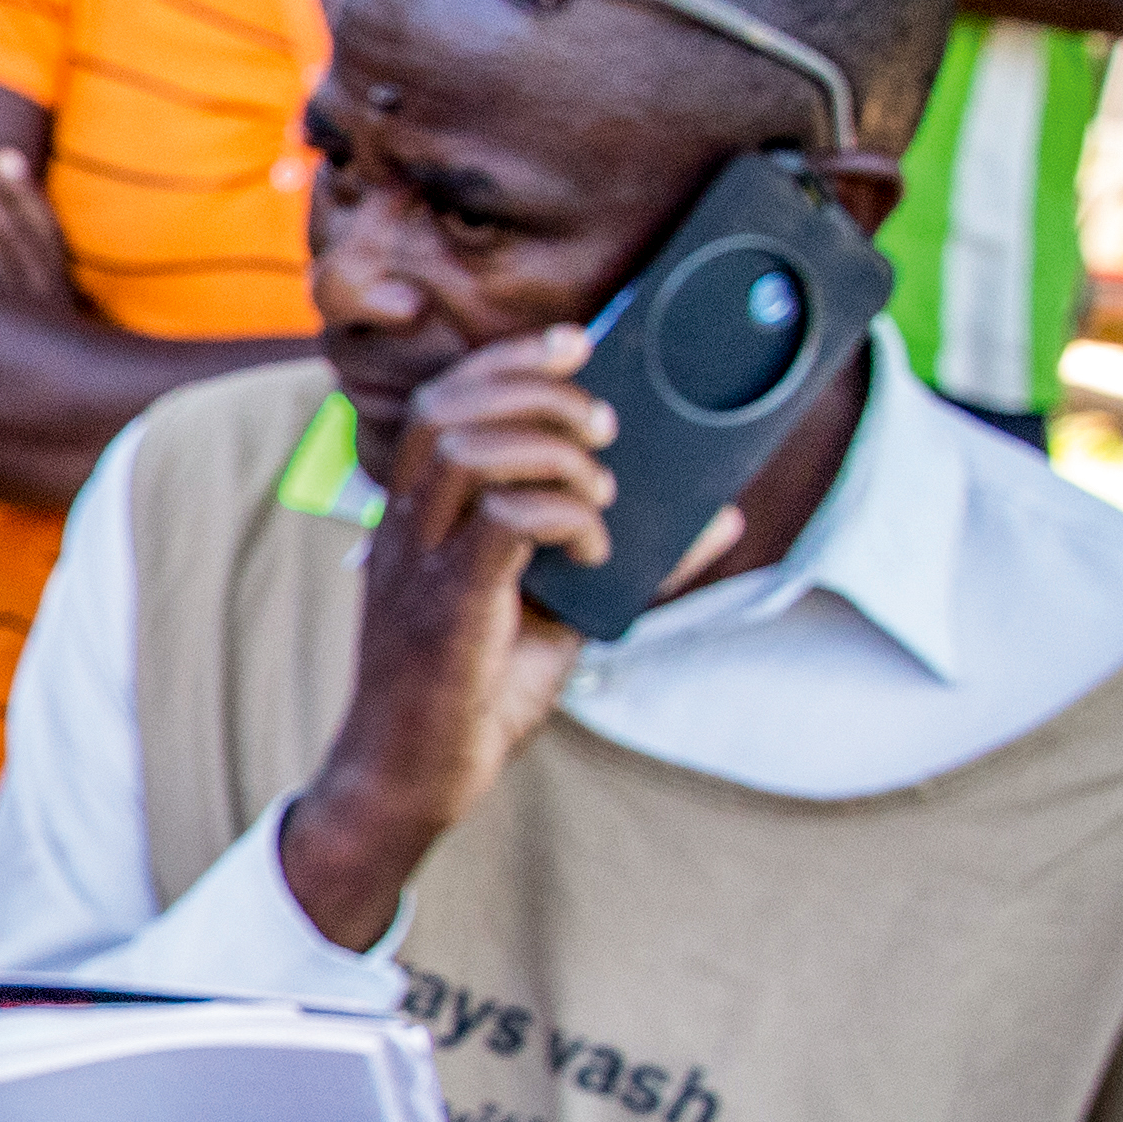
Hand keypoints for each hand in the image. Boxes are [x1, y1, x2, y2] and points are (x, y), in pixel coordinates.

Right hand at [268, 329, 742, 948]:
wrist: (408, 778)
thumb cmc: (470, 696)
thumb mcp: (558, 613)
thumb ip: (626, 559)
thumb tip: (718, 519)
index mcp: (415, 517)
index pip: (442, 403)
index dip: (506, 359)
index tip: (572, 344)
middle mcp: (404, 529)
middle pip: (450, 409)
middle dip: (539, 393)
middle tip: (605, 426)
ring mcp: (419, 566)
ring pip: (473, 452)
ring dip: (557, 456)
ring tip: (602, 494)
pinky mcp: (447, 605)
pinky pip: (505, 520)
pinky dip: (566, 517)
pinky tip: (594, 549)